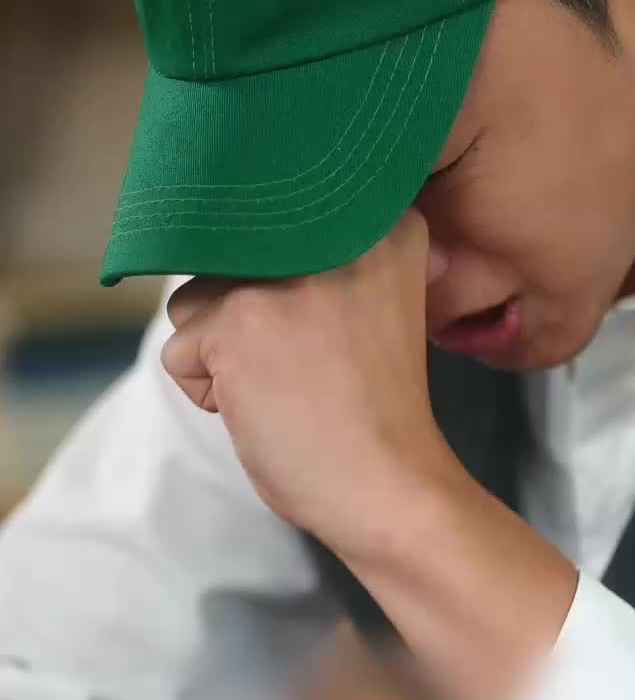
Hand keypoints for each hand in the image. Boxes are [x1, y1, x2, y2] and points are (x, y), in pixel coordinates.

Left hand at [162, 211, 458, 559]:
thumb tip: (256, 238)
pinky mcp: (236, 322)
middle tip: (311, 367)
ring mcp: (278, 275)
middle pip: (230, 259)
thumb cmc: (380, 407)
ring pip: (195, 298)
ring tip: (286, 385)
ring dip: (221, 350)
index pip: (274, 220)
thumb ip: (328, 260)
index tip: (329, 325)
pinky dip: (209, 394)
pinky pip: (177, 351)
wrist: (393, 482)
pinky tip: (267, 409)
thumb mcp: (374, 299)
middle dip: (248, 320)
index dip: (282, 283)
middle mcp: (327, 227)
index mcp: (374, 217)